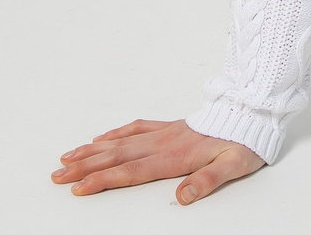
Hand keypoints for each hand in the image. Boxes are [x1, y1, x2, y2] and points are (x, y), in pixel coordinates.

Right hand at [52, 118, 263, 204]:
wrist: (254, 113)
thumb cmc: (245, 143)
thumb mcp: (234, 166)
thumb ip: (207, 181)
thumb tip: (183, 197)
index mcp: (175, 156)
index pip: (131, 171)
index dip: (103, 179)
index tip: (78, 187)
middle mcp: (164, 142)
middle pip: (117, 156)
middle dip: (84, 166)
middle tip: (56, 175)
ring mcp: (165, 132)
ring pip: (120, 141)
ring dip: (92, 150)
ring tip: (66, 157)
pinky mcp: (170, 126)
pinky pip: (135, 128)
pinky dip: (114, 134)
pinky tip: (100, 138)